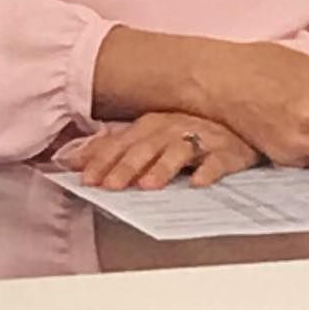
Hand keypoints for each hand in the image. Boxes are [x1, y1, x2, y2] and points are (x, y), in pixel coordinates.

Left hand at [57, 112, 260, 190]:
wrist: (240, 122)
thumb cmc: (189, 132)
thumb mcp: (149, 137)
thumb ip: (112, 148)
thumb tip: (69, 159)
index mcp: (154, 123)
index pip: (123, 141)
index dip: (103, 159)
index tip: (85, 179)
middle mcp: (175, 126)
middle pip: (148, 146)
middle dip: (128, 165)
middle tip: (110, 186)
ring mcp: (203, 137)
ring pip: (180, 150)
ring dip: (163, 166)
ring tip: (148, 186)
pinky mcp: (229, 150)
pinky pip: (219, 160)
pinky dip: (209, 170)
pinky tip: (199, 183)